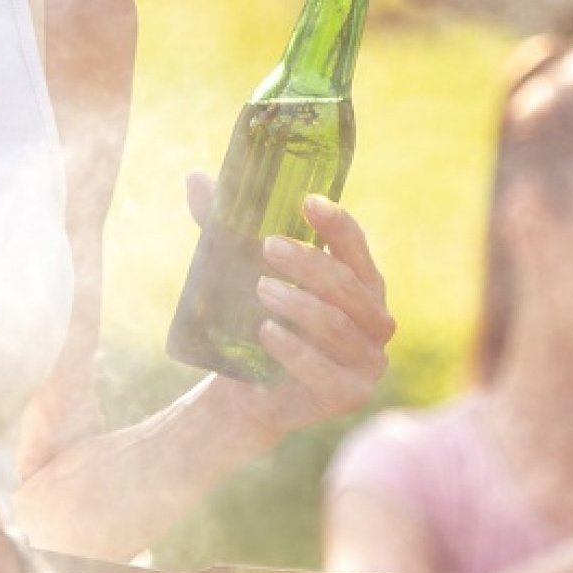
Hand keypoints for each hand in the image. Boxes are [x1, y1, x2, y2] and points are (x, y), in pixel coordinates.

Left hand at [189, 176, 396, 438]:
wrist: (250, 394)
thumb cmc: (256, 323)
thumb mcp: (241, 274)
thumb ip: (225, 229)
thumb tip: (194, 178)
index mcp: (363, 284)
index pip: (356, 246)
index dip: (336, 223)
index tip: (306, 203)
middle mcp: (377, 320)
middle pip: (346, 284)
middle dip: (308, 262)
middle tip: (267, 247)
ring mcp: (369, 360)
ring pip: (335, 324)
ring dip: (298, 303)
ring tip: (260, 290)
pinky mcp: (350, 394)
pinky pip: (323, 368)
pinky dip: (293, 349)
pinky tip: (265, 333)